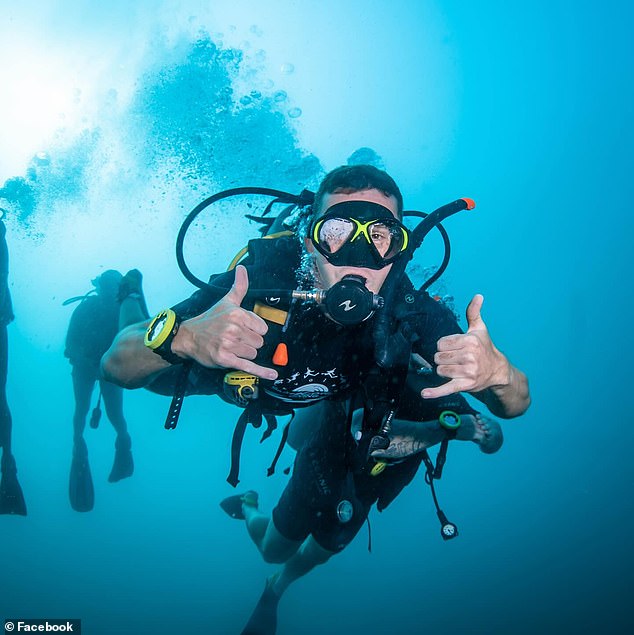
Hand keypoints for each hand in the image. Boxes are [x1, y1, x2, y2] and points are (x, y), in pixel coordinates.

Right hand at [172, 265, 277, 379]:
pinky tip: (272, 375)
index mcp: (237, 314)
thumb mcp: (226, 301)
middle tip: (234, 339)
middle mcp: (233, 328)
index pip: (263, 328)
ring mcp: (228, 344)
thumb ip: (238, 286)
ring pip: (253, 353)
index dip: (254, 331)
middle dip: (249, 343)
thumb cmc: (210, 320)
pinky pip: (249, 366)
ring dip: (245, 354)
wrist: (188, 337)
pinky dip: (261, 372)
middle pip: (259, 342)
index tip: (242, 330)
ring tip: (231, 348)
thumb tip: (242, 268)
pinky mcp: (224, 359)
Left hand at [421, 294, 508, 398]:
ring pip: (440, 370)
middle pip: (439, 357)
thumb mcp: (480, 329)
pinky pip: (446, 388)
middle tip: (456, 360)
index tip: (454, 349)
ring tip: (457, 369)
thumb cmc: (485, 348)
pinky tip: (424, 394)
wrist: (498, 372)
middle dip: (444, 359)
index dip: (444, 346)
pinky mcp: (465, 385)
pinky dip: (435, 392)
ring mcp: (468, 371)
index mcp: (470, 341)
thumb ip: (474, 313)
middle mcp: (469, 356)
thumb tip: (478, 295)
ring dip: (444, 371)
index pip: (441, 343)